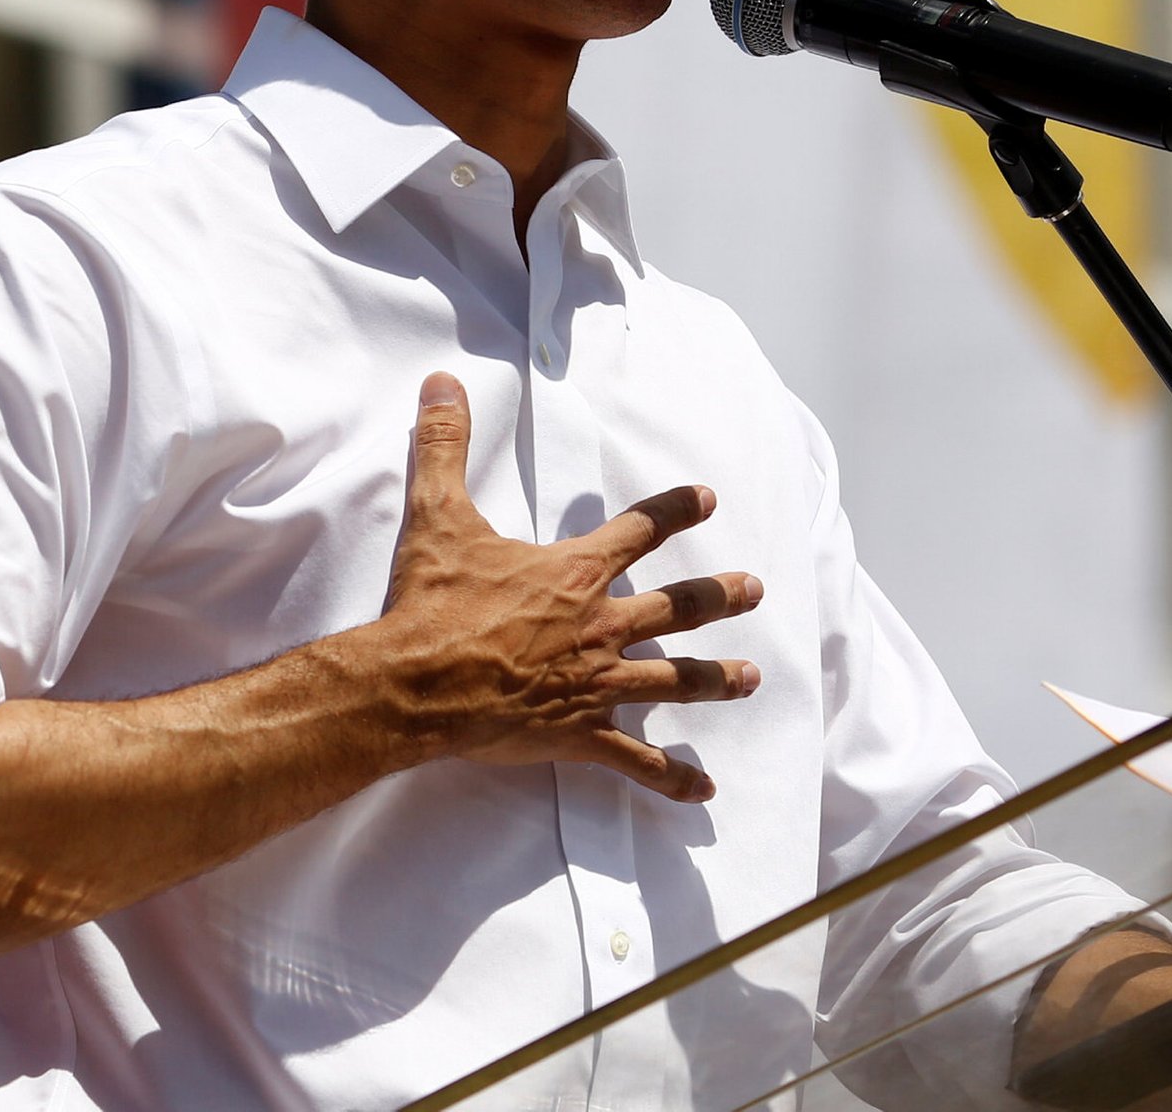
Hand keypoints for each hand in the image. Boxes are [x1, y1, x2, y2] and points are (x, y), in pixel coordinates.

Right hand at [361, 370, 763, 801]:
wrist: (418, 681)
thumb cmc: (432, 601)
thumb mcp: (437, 515)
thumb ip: (444, 445)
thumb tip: (441, 383)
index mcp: (573, 573)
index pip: (637, 530)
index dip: (674, 511)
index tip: (706, 498)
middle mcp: (600, 625)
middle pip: (676, 607)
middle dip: (718, 595)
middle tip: (753, 588)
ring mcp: (597, 683)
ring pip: (674, 681)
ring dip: (717, 679)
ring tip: (751, 678)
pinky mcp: (581, 733)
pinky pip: (637, 762)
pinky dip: (671, 778)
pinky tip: (704, 789)